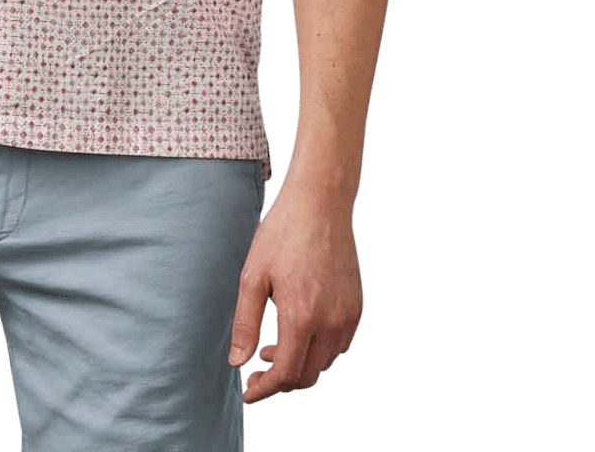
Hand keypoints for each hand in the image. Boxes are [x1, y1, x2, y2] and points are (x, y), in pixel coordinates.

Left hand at [227, 180, 363, 404]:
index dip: (264, 389)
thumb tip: (237, 362)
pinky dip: (318, 350)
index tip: (247, 392)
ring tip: (273, 348)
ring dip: (299, 365)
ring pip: (324, 363)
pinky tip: (299, 332)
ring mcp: (348, 316)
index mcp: (301, 317)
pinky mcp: (356, 307)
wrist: (320, 202)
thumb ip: (245, 323)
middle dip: (280, 381)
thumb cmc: (282, 233)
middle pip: (307, 376)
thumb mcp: (253, 275)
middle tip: (256, 368)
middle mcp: (330, 323)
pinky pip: (339, 345)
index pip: (285, 374)